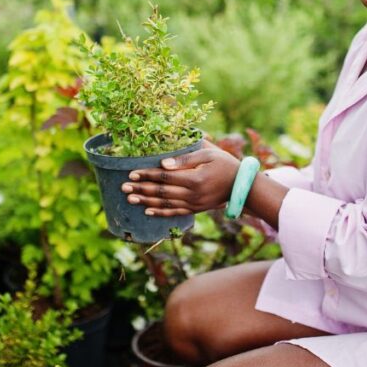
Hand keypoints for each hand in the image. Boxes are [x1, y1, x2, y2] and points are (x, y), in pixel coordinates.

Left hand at [122, 140, 240, 216]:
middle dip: (141, 189)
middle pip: (161, 192)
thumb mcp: (208, 153)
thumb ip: (186, 158)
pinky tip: (147, 211)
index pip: (165, 177)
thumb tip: (163, 163)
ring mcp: (194, 204)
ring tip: (130, 199)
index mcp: (195, 178)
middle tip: (124, 187)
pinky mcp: (196, 210)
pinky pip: (175, 213)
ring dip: (146, 202)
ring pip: (165, 204)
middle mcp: (193, 194)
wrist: (242, 185)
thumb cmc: (225, 163)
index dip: (147, 175)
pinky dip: (160, 212)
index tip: (132, 174)